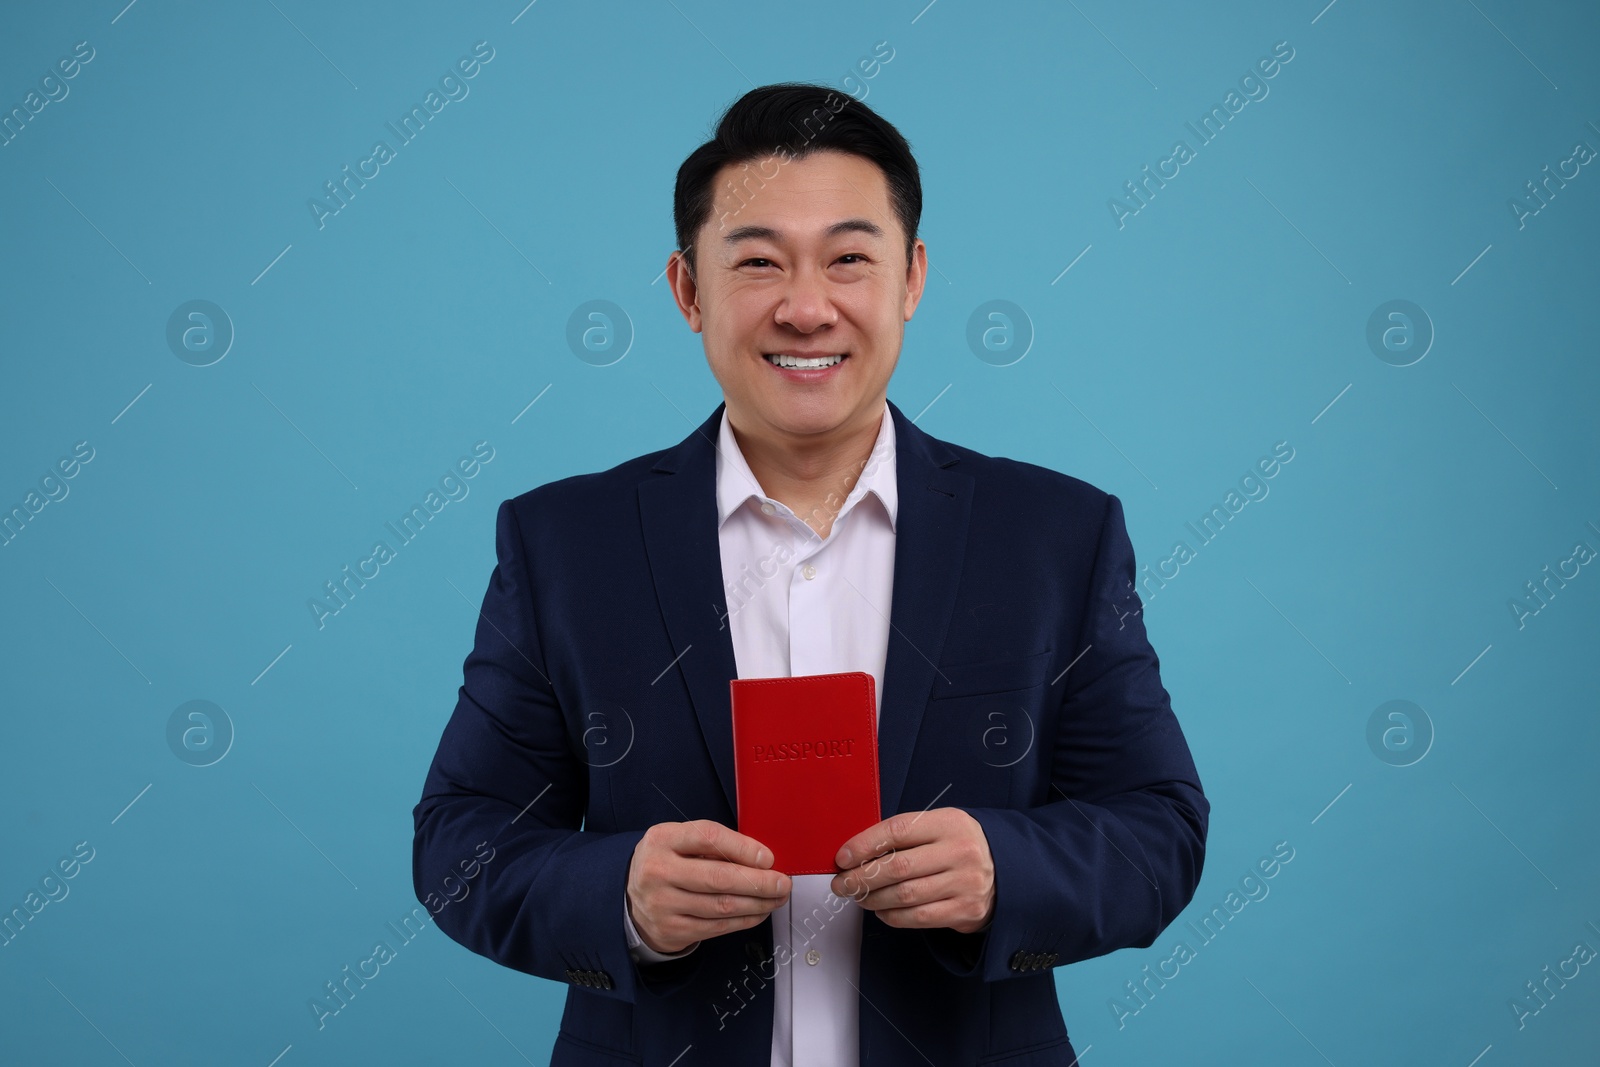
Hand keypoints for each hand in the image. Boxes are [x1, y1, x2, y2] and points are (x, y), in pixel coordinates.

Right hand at [626, 820, 791, 954]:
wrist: (631, 898)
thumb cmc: (667, 863)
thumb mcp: (680, 842)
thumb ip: (714, 845)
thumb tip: (760, 859)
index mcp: (663, 839)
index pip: (708, 838)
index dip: (743, 848)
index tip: (768, 858)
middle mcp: (659, 871)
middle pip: (718, 877)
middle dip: (758, 882)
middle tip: (781, 883)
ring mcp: (663, 904)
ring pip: (721, 906)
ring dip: (757, 903)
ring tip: (776, 898)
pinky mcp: (672, 930)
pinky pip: (717, 926)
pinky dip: (744, 919)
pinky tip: (758, 912)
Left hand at [830, 808, 994, 933]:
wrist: (1006, 869)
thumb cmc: (959, 846)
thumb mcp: (939, 826)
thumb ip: (904, 835)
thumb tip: (856, 852)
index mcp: (949, 823)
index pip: (897, 831)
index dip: (864, 845)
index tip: (842, 857)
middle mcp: (960, 852)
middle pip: (898, 867)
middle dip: (862, 877)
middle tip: (842, 883)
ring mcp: (964, 883)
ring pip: (905, 895)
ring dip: (873, 899)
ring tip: (858, 897)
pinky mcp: (965, 911)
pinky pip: (918, 917)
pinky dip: (892, 916)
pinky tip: (881, 910)